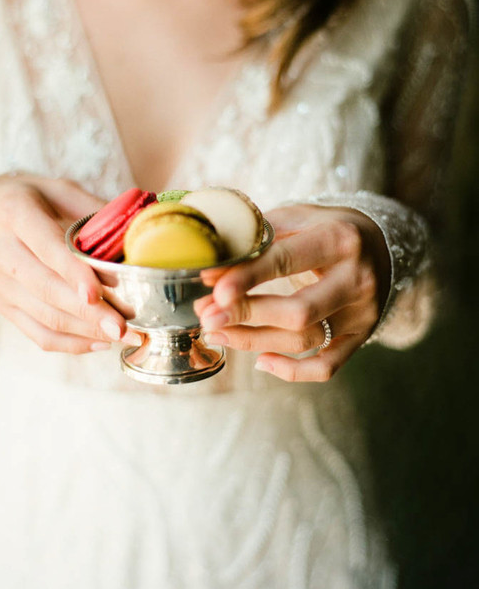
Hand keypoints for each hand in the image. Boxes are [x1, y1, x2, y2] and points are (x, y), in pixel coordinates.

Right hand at [0, 174, 140, 353]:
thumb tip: (134, 225)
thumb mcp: (52, 188)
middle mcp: (0, 252)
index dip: (72, 272)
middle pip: (47, 289)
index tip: (98, 293)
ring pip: (45, 316)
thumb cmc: (22, 201)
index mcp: (14, 214)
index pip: (45, 247)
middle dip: (89, 312)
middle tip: (125, 326)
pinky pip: (36, 333)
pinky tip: (99, 343)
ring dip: (87, 331)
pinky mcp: (3, 307)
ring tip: (124, 336)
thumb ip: (90, 205)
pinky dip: (69, 343)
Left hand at [196, 204, 390, 381]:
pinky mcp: (362, 336)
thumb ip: (257, 238)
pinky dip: (292, 371)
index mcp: (339, 238)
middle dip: (247, 315)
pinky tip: (261, 361)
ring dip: (255, 340)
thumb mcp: (298, 217)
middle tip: (207, 316)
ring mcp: (362, 312)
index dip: (246, 277)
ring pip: (305, 340)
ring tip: (217, 333)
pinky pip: (327, 366)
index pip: (285, 260)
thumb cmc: (326, 228)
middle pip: (298, 310)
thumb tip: (212, 270)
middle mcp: (357, 278)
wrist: (382, 244)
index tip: (213, 288)